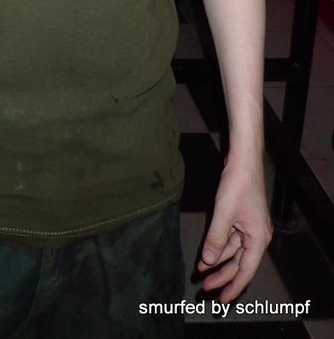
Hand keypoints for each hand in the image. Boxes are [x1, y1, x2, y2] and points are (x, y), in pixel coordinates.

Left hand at [197, 158, 272, 302]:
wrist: (244, 160)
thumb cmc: (237, 184)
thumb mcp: (224, 213)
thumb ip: (216, 239)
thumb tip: (209, 261)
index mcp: (258, 239)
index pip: (246, 270)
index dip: (234, 286)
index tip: (222, 300)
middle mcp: (257, 236)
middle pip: (240, 263)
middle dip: (222, 275)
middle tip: (205, 287)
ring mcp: (250, 227)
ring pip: (233, 251)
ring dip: (218, 260)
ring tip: (201, 271)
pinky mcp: (242, 217)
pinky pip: (230, 238)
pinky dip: (219, 246)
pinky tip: (207, 252)